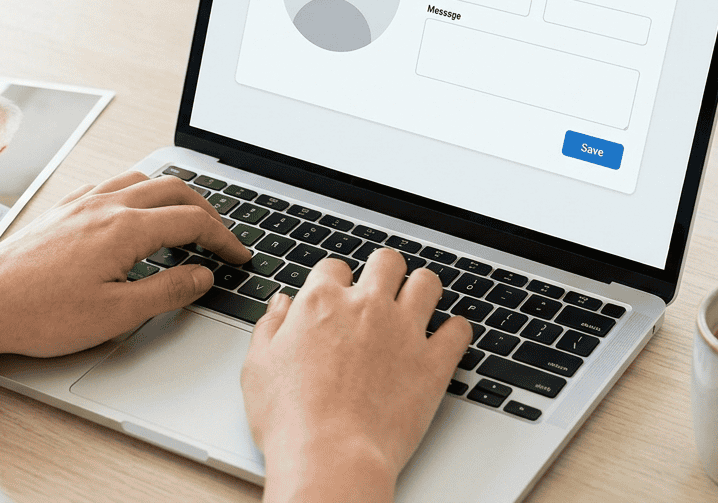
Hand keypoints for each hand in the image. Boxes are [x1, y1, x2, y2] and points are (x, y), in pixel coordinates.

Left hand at [0, 171, 249, 357]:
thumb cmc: (40, 314)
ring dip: (174, 196)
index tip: (238, 256)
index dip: (224, 238)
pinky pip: (114, 185)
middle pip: (174, 189)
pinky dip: (140, 193)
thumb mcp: (118, 314)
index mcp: (126, 228)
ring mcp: (82, 202)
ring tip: (187, 222)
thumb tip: (202, 275)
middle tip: (222, 238)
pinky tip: (136, 215)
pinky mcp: (63, 209)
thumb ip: (168, 290)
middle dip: (207, 211)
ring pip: (143, 179)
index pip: (193, 221)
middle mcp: (106, 204)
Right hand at [241, 249, 471, 502]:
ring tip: (417, 302)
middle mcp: (367, 307)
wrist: (331, 455)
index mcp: (322, 303)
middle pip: (386, 261)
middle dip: (383, 270)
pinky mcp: (433, 363)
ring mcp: (404, 332)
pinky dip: (456, 331)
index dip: (334, 280)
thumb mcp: (258, 366)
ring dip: (422, 289)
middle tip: (380, 288)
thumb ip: (270, 326)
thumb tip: (280, 304)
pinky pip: (459, 331)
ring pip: (427, 283)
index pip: (334, 267)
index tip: (335, 295)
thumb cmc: (291, 419)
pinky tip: (447, 337)